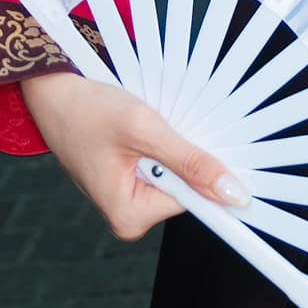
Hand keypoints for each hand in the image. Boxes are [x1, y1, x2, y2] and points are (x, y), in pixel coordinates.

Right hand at [23, 73, 248, 240]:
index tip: (255, 182)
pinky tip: (156, 122)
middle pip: (187, 187)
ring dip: (180, 144)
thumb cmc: (88, 110)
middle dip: (194, 155)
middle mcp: (129, 214)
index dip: (220, 183)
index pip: (194, 202)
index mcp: (129, 216)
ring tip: (161, 119)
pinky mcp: (129, 176)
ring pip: (176, 171)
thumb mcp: (145, 130)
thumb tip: (233, 193)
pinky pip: (162, 163)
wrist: (52, 91)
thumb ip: (190, 161)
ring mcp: (129, 196)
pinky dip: (166, 141)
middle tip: (186, 123)